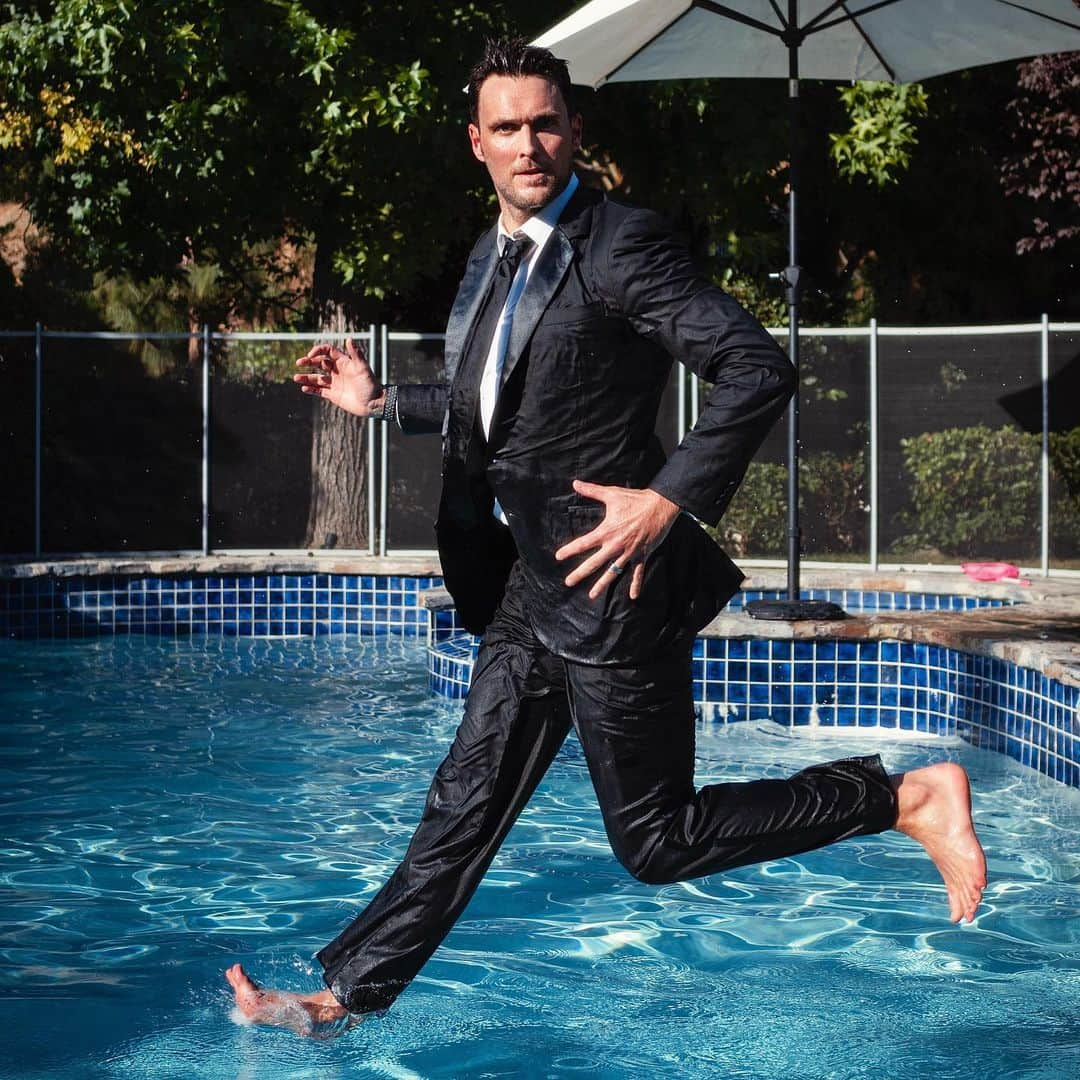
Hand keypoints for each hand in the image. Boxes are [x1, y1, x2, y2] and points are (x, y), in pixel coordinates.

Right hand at [293, 338, 383, 416]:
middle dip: (308, 362)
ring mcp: (334, 383)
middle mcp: (337, 371)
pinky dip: (311, 390)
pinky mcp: (333, 395)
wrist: (374, 404)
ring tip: (296, 378)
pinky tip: (304, 388)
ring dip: (306, 377)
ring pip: (316, 378)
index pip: (327, 352)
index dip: (318, 351)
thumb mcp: (363, 368)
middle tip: (299, 363)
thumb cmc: (370, 384)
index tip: (311, 356)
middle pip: (319, 363)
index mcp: (344, 362)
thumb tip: (349, 338)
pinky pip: (319, 391)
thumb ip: (356, 354)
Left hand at [554, 479, 679, 600]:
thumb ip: (592, 491)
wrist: (660, 506)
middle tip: (568, 582)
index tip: (558, 557)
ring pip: (613, 572)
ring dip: (602, 584)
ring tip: (592, 595)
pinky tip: (633, 597)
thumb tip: (575, 483)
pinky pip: (638, 572)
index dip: (569, 550)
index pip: (583, 543)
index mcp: (607, 531)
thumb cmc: (636, 499)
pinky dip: (636, 584)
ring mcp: (629, 552)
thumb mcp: (612, 494)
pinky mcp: (642, 555)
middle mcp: (616, 545)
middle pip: (594, 563)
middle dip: (580, 573)